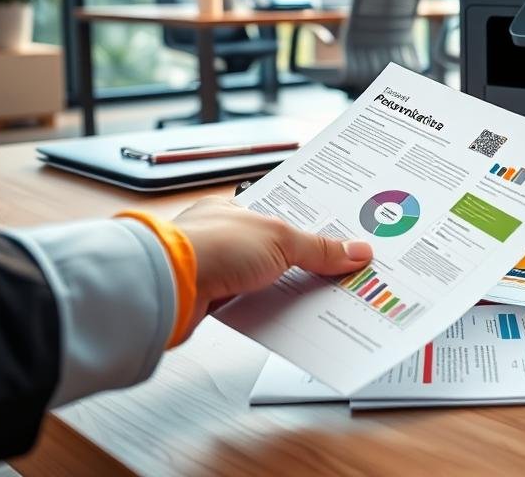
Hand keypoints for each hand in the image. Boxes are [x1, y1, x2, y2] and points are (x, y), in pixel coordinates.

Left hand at [171, 196, 371, 332]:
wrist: (168, 287)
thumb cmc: (211, 247)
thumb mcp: (279, 239)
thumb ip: (319, 248)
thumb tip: (356, 251)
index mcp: (237, 209)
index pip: (284, 214)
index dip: (314, 226)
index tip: (344, 238)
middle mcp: (226, 236)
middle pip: (278, 249)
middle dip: (308, 261)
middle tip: (344, 270)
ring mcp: (218, 269)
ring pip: (267, 279)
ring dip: (291, 288)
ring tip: (326, 295)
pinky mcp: (213, 300)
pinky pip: (254, 304)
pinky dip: (272, 309)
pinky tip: (292, 315)